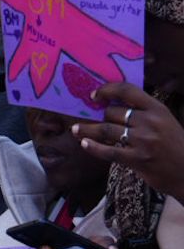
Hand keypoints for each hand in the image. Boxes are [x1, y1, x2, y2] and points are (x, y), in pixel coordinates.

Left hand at [72, 83, 183, 202]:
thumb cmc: (173, 145)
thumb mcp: (164, 121)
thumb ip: (143, 112)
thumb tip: (110, 105)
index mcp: (157, 108)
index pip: (128, 90)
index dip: (107, 90)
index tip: (94, 95)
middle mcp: (150, 121)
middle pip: (113, 112)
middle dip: (98, 116)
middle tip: (86, 120)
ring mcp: (144, 140)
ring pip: (106, 129)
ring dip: (87, 130)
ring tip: (75, 130)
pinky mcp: (137, 159)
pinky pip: (108, 151)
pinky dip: (93, 147)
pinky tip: (84, 144)